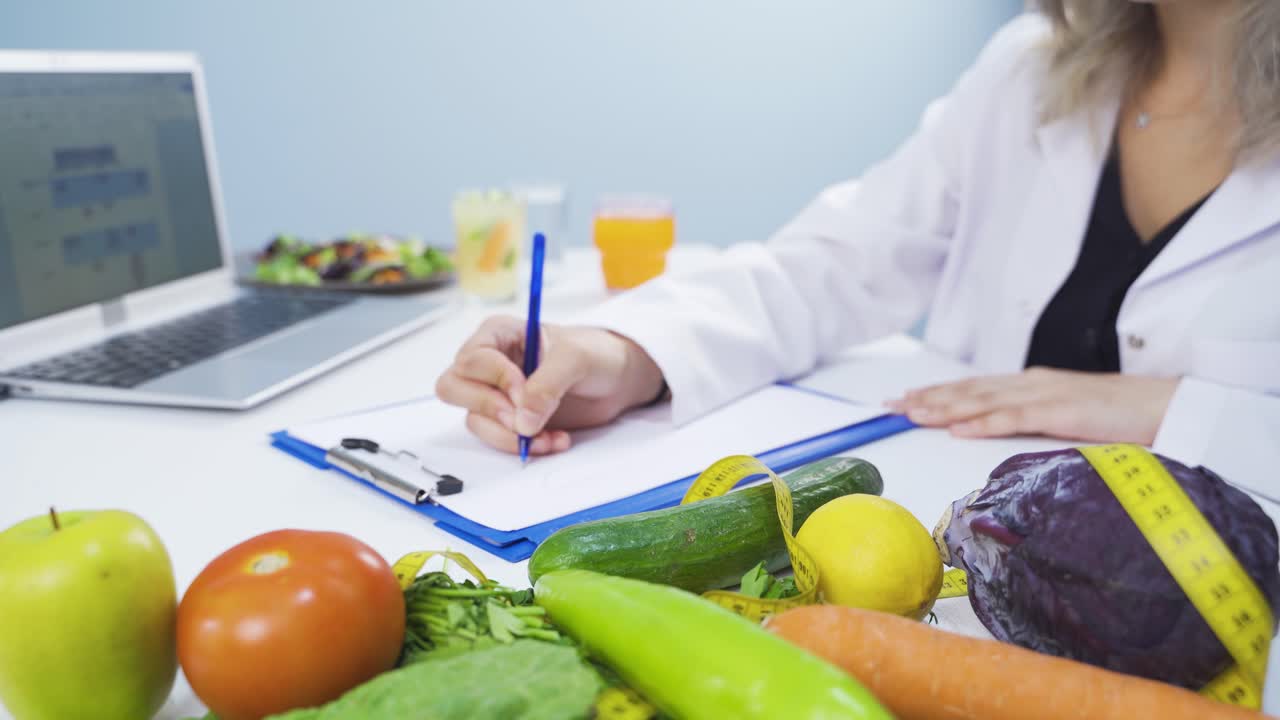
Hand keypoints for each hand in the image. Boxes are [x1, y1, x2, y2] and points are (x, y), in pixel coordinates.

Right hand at [435, 316, 665, 454]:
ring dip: (509, 435)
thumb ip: (548, 383)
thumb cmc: (596, 354)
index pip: (472, 359)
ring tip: (548, 437)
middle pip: (453, 388)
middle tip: (523, 420)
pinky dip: (523, 446)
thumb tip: (523, 420)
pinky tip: (554, 441)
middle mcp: (490, 363)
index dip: (496, 380)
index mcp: (498, 334)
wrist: (617, 380)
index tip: (524, 393)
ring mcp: (496, 394)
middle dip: (489, 409)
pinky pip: (498, 439)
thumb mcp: (577, 358)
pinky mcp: (509, 421)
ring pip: (475, 420)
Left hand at [887, 367, 1179, 444]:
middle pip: (968, 390)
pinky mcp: (1062, 411)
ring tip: (910, 413)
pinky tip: (956, 428)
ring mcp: (1045, 394)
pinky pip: (1014, 418)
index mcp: (1031, 384)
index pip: (973, 388)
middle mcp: (1031, 383)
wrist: (1167, 406)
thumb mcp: (1066, 418)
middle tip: (887, 407)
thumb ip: (1033, 423)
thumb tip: (999, 435)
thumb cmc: (1120, 417)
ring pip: (982, 400)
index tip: (902, 401)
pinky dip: (982, 422)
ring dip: (942, 407)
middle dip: (926, 398)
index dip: (936, 394)